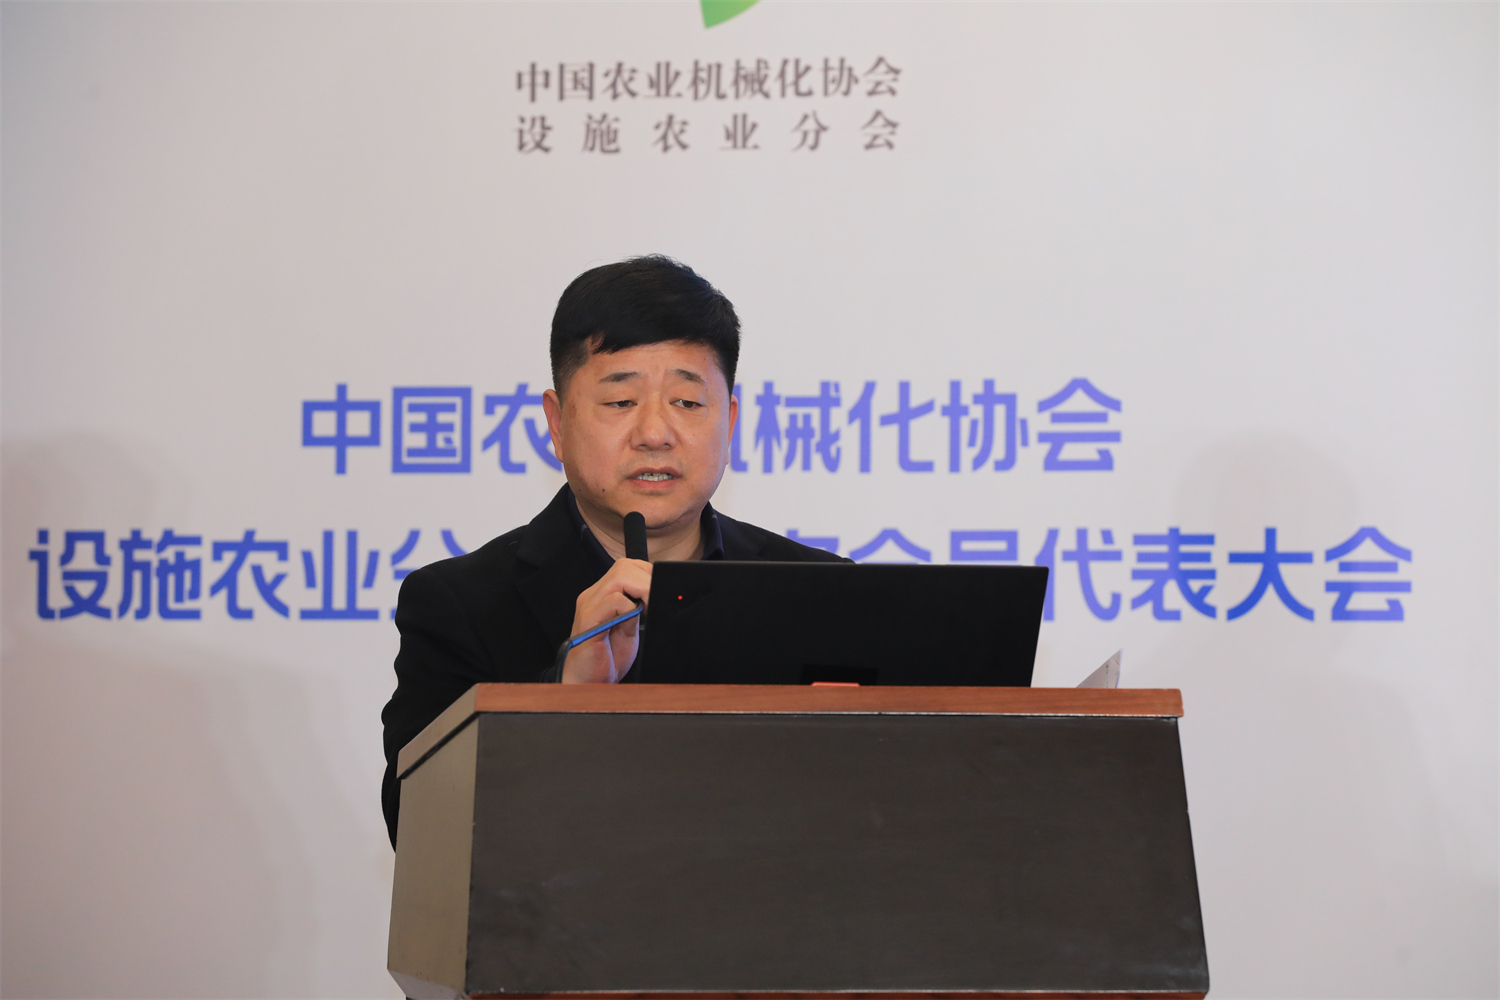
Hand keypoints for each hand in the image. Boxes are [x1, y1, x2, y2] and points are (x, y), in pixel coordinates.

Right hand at [561, 557, 651, 683]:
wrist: (587, 682)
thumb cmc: (607, 658)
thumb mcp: (629, 629)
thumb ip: (638, 610)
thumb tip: (656, 594)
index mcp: (603, 594)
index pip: (627, 567)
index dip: (647, 573)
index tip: (660, 588)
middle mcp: (593, 595)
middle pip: (624, 566)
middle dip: (647, 579)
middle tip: (657, 600)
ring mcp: (589, 605)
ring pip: (619, 577)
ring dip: (642, 589)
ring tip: (649, 607)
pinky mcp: (588, 618)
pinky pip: (613, 600)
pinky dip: (629, 607)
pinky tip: (633, 620)